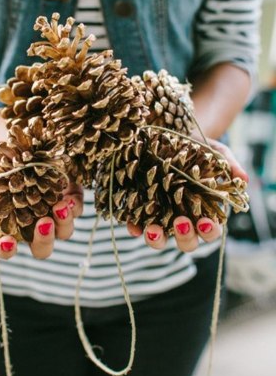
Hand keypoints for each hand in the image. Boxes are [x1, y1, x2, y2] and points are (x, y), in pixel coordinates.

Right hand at [0, 161, 83, 259]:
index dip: (6, 250)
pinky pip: (77, 209)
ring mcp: (54, 214)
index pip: (6, 249)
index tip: (7, 241)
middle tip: (42, 224)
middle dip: (43, 241)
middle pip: (41, 248)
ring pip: (64, 232)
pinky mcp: (70, 197)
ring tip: (60, 207)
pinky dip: (75, 207)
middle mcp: (33, 227)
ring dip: (63, 224)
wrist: (13, 142)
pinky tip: (68, 198)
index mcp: (9, 230)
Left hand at [126, 136, 248, 251]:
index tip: (206, 222)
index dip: (209, 231)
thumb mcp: (216, 152)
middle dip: (185, 237)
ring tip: (154, 229)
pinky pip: (135, 224)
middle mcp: (182, 218)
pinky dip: (134, 227)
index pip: (210, 231)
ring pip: (160, 239)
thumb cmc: (199, 147)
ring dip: (157, 239)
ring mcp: (160, 215)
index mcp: (205, 211)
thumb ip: (229, 165)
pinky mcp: (139, 207)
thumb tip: (243, 179)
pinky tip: (132, 225)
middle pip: (186, 241)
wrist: (172, 134)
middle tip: (181, 222)